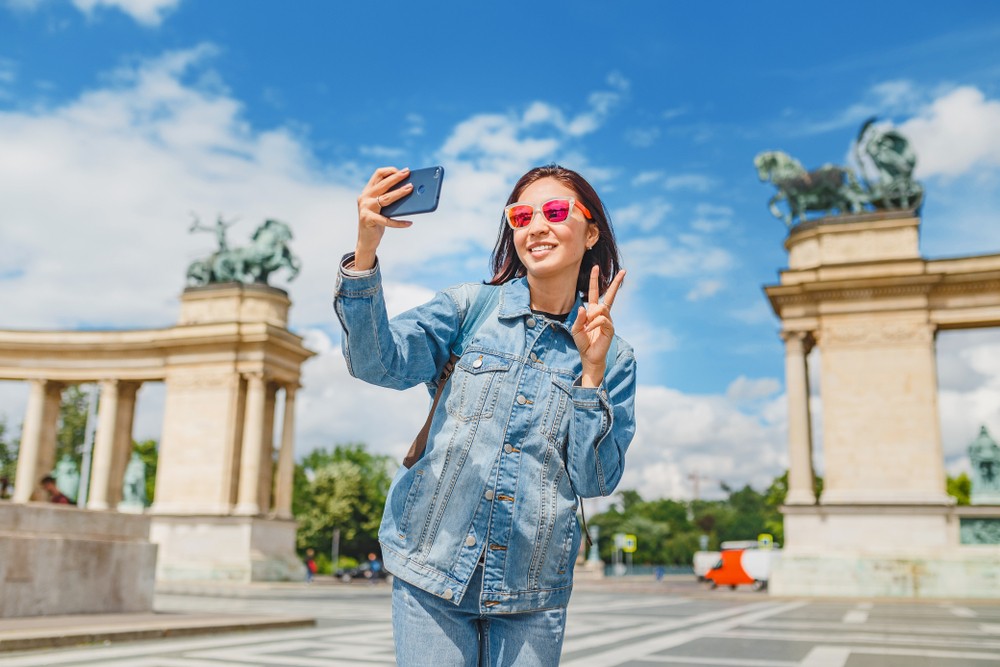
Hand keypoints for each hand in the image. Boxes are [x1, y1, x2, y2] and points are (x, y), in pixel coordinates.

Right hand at [354, 167, 413, 269]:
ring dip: (399, 193)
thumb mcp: (383, 208)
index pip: (378, 174)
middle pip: (383, 184)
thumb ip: (390, 199)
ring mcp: (365, 208)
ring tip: (411, 189)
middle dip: (397, 177)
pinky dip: (399, 223)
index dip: (391, 171)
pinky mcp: (367, 219)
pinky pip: (387, 220)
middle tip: (408, 173)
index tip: (403, 171)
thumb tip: (410, 190)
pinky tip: (409, 223)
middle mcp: (364, 197)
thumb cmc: (378, 222)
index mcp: (368, 191)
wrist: (366, 241)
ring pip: (386, 198)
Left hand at [572, 266, 625, 387]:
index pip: (595, 293)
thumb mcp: (576, 329)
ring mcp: (608, 320)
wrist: (589, 356)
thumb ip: (579, 318)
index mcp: (593, 311)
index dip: (594, 280)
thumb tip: (583, 308)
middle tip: (624, 271)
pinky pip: (602, 319)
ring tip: (587, 327)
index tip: (596, 267)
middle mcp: (602, 314)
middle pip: (610, 295)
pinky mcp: (610, 328)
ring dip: (591, 316)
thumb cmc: (583, 343)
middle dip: (616, 282)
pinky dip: (593, 324)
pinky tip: (589, 331)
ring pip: (601, 308)